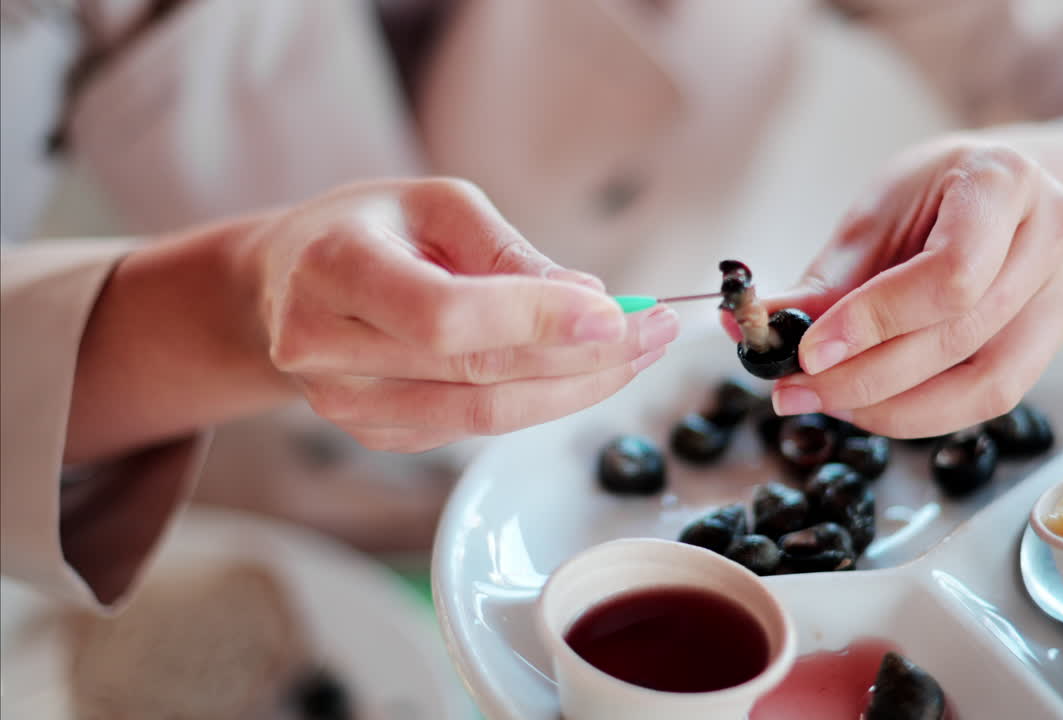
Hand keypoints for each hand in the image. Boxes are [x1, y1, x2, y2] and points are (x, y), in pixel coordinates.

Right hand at [246, 179, 676, 451]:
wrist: (282, 288)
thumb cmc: (365, 230)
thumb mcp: (433, 205)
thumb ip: (507, 254)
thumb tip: (589, 302)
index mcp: (333, 270)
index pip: (444, 315)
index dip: (535, 320)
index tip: (616, 312)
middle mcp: (326, 349)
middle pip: (475, 374)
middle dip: (582, 357)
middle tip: (656, 331)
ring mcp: (345, 405)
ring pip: (483, 416)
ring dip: (575, 390)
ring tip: (639, 353)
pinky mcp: (375, 435)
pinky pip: (472, 429)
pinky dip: (539, 402)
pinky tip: (583, 372)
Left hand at [732, 138, 1062, 437]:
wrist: (1006, 196)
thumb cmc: (933, 196)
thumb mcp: (875, 216)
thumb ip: (823, 280)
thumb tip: (745, 330)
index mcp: (1004, 179)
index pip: (950, 272)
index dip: (875, 320)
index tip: (808, 350)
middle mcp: (1052, 232)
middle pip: (961, 335)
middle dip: (865, 376)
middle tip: (794, 390)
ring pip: (984, 383)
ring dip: (893, 408)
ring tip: (826, 402)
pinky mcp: (1057, 338)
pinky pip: (992, 398)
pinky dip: (923, 414)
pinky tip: (870, 407)